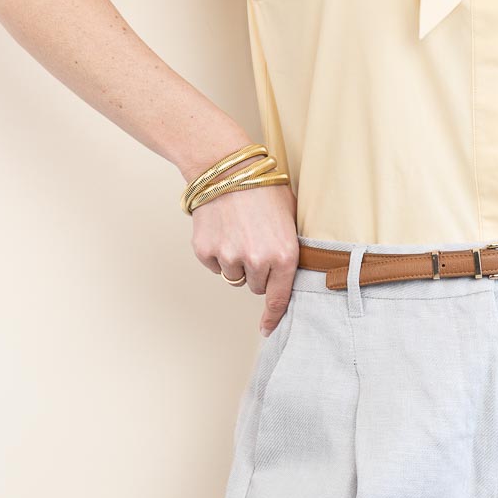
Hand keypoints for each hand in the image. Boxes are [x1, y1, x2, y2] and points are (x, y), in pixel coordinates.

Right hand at [189, 182, 298, 334]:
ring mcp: (229, 257)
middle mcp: (258, 260)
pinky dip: (218, 253)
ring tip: (239, 231)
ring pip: (235, 276)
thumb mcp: (290, 216)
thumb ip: (291, 246)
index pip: (279, 297)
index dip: (274, 316)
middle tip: (256, 241)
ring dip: (237, 261)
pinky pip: (215, 266)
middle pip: (257, 286)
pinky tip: (223, 229)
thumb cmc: (263, 188)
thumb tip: (290, 273)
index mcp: (284, 253)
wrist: (226, 168)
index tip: (268, 328)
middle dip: (258, 271)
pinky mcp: (206, 251)